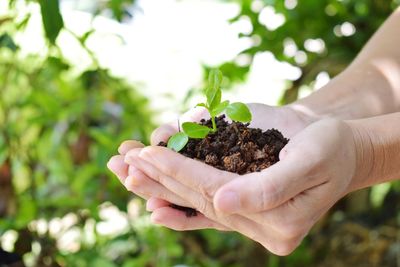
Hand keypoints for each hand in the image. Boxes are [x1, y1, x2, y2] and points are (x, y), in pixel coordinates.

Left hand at [124, 118, 359, 254]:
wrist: (335, 146)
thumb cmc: (330, 148)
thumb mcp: (310, 161)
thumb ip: (268, 189)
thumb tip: (220, 204)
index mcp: (277, 222)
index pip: (216, 194)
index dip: (180, 173)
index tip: (146, 153)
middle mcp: (257, 225)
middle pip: (197, 200)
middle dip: (157, 177)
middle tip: (119, 162)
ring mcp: (246, 216)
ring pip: (194, 203)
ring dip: (156, 185)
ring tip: (123, 171)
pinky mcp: (240, 204)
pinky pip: (204, 212)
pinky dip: (178, 206)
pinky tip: (152, 204)